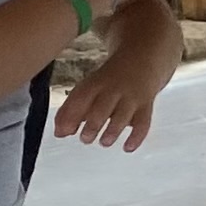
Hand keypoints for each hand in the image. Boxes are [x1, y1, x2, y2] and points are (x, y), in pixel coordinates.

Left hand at [51, 12, 176, 152]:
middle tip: (85, 139)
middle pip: (102, 108)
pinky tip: (128, 148)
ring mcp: (132, 97)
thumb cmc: (110, 79)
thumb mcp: (90, 86)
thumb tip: (59, 134)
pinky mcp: (147, 105)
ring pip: (122, 116)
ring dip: (112, 132)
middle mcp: (114, 89)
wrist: (144, 57)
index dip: (69, 115)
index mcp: (96, 82)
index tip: (61, 133)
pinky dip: (136, 137)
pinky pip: (144, 122)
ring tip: (104, 142)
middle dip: (92, 126)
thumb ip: (73, 109)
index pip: (81, 98)